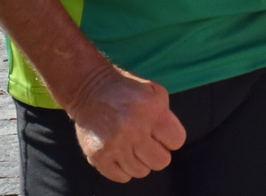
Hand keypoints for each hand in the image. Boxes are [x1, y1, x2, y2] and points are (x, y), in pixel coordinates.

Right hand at [62, 65, 185, 182]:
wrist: (88, 88)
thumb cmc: (125, 90)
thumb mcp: (153, 91)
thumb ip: (166, 115)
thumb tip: (171, 142)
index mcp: (152, 109)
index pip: (177, 141)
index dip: (170, 138)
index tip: (160, 133)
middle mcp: (134, 128)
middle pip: (161, 161)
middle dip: (156, 152)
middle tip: (146, 141)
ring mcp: (115, 143)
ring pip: (141, 172)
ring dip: (138, 160)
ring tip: (130, 145)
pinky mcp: (98, 155)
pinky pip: (121, 177)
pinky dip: (122, 168)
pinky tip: (119, 153)